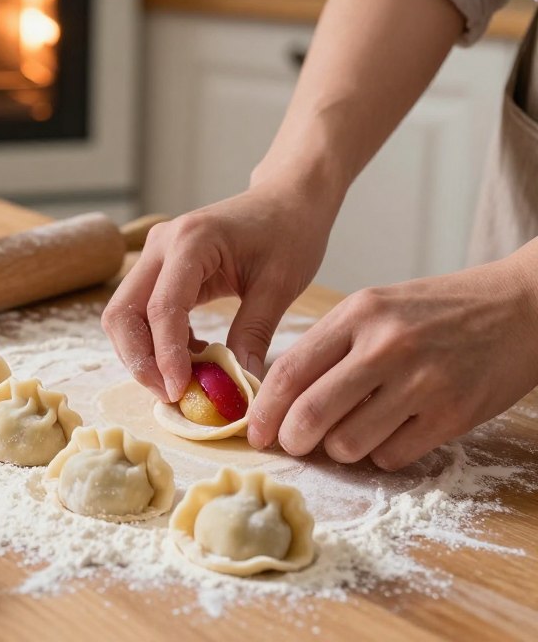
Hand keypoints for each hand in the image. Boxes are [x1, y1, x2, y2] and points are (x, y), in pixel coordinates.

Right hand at [101, 178, 335, 401]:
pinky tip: (189, 357)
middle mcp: (161, 245)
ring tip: (181, 382)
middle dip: (138, 360)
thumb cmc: (289, 232)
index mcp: (192, 241)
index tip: (180, 391)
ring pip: (124, 315)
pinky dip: (154, 342)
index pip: (162, 308)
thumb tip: (238, 387)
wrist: (287, 199)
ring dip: (142, 354)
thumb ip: (254, 333)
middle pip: (123, 312)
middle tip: (170, 394)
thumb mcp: (280, 285)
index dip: (166, 356)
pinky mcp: (159, 269)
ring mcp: (155, 255)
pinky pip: (140, 312)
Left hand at [247, 256, 537, 469]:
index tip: (255, 432)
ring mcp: (422, 382)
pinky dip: (381, 454)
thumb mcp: (375, 309)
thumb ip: (329, 348)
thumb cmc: (435, 311)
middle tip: (293, 444)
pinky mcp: (452, 415)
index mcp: (358, 314)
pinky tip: (392, 431)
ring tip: (353, 430)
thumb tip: (281, 400)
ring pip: (348, 444)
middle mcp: (387, 346)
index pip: (290, 371)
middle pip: (311, 414)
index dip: (264, 410)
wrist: (519, 308)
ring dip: (340, 449)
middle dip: (292, 439)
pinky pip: (391, 457)